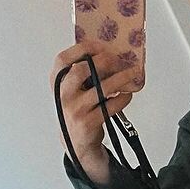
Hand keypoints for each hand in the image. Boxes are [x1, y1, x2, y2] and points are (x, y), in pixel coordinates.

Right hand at [51, 38, 143, 161]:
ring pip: (101, 88)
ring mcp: (75, 109)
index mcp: (57, 82)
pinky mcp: (89, 122)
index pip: (63, 59)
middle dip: (103, 61)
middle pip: (81, 70)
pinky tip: (127, 93)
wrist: (76, 143)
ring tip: (132, 73)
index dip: (83, 49)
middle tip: (119, 60)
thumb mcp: (73, 90)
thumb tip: (109, 53)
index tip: (101, 45)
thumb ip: (83, 74)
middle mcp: (63, 95)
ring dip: (121, 78)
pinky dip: (123, 98)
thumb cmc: (78, 110)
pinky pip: (111, 106)